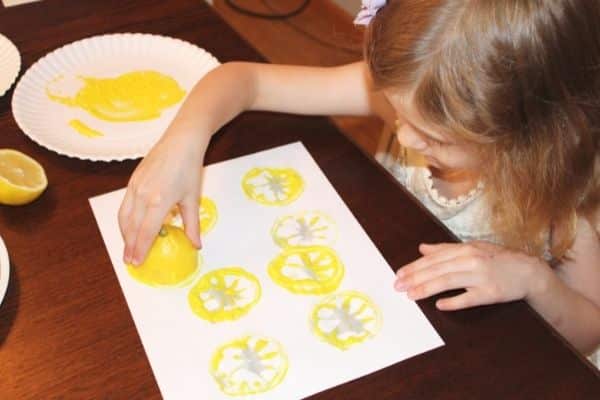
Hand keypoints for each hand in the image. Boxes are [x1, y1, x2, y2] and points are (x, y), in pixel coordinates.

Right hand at [118, 130, 206, 264]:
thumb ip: (192, 224)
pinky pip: (125, 205)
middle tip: (129, 261)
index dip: (140, 250)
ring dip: (124, 234)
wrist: (181, 141)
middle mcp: (143, 195)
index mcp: (159, 201)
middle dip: (129, 246)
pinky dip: (125, 219)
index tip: (137, 263)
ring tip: (127, 247)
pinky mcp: (132, 180)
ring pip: (124, 216)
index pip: (146, 232)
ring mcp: (135, 186)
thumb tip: (196, 245)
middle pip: (131, 227)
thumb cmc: (189, 168)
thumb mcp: (193, 198)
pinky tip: (129, 227)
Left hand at [394, 241, 544, 309]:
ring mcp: (481, 276)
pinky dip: (454, 301)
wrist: (528, 271)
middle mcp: (471, 260)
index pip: (433, 259)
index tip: (399, 274)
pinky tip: (439, 305)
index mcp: (465, 249)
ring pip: (448, 282)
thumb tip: (422, 248)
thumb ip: (445, 249)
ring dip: (427, 288)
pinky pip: (469, 298)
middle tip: (398, 286)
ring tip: (411, 295)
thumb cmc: (496, 259)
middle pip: (437, 270)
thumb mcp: (472, 248)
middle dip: (415, 278)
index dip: (414, 267)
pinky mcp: (490, 293)